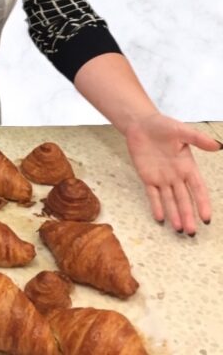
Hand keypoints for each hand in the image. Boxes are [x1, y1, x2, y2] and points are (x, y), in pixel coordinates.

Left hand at [124, 113, 219, 234]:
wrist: (140, 124)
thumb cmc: (163, 126)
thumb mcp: (181, 131)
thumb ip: (197, 139)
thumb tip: (218, 146)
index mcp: (188, 166)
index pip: (198, 188)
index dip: (202, 203)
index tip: (206, 218)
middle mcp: (176, 176)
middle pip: (184, 199)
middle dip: (188, 215)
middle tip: (191, 232)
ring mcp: (162, 178)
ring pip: (169, 200)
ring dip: (174, 214)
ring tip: (178, 230)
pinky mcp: (147, 177)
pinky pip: (152, 194)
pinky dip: (156, 206)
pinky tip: (160, 218)